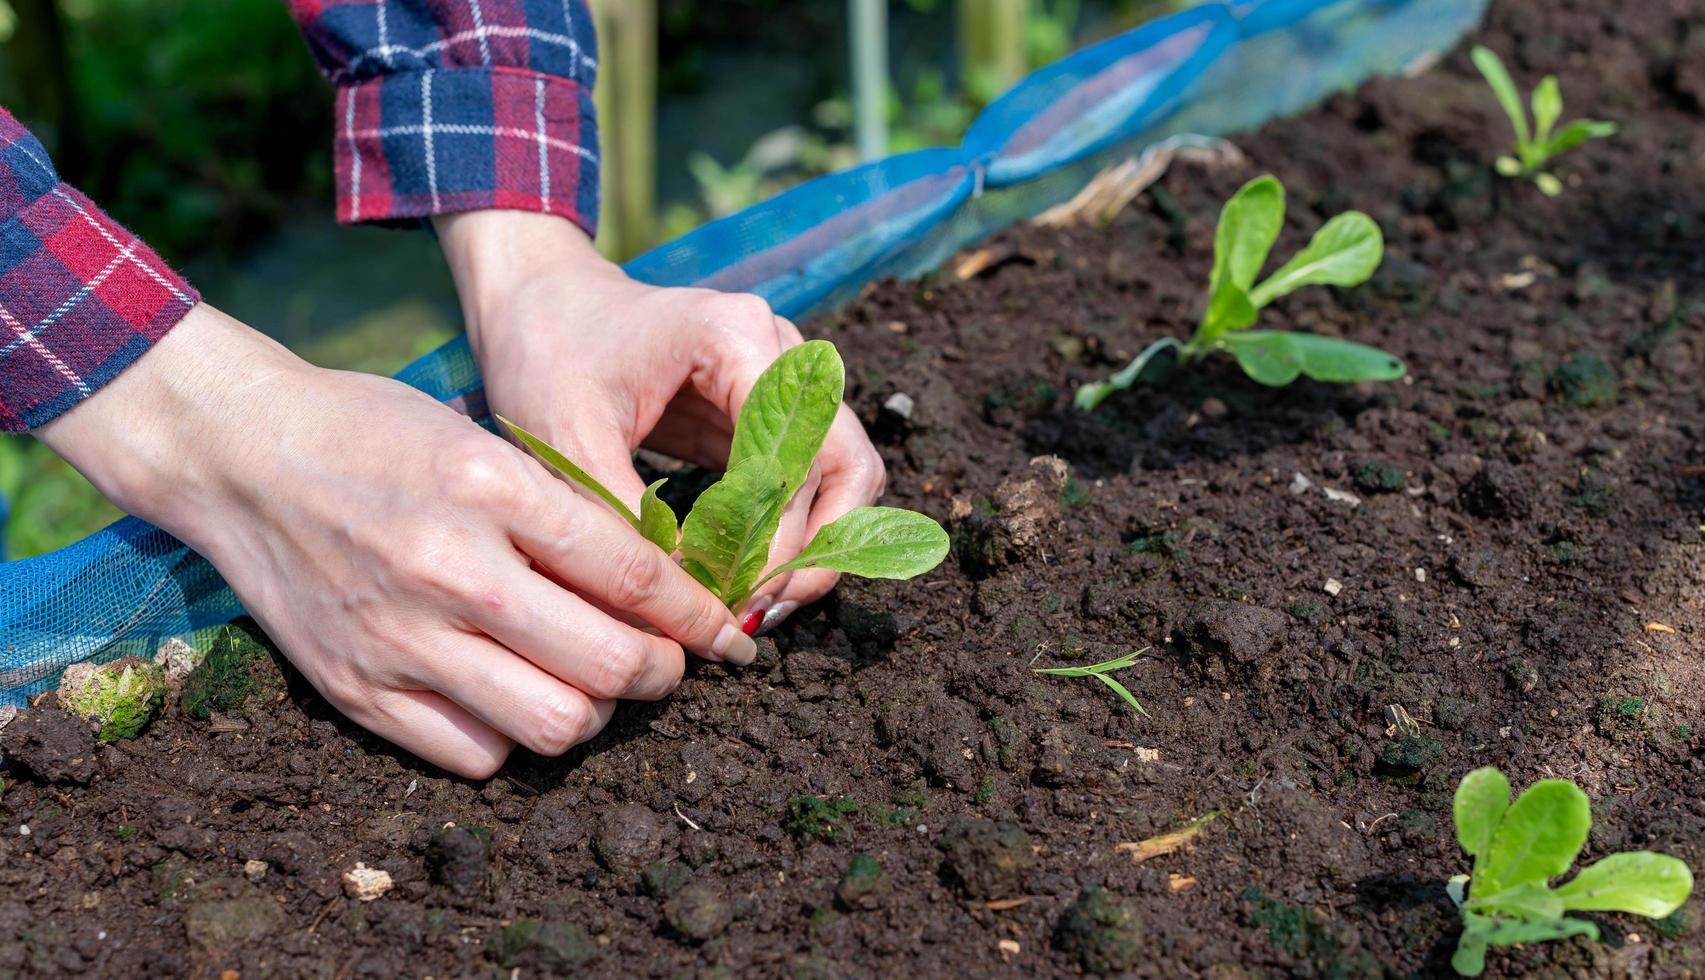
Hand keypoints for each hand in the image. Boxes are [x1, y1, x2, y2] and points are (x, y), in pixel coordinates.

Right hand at [38, 304, 756, 777]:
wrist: (238, 455)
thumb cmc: (374, 434)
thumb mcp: (482, 441)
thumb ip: (565, 513)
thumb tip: (658, 591)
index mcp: (490, 488)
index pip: (634, 572)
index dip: (699, 615)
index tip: (726, 633)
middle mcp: (448, 567)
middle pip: (608, 664)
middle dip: (661, 672)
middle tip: (663, 662)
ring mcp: (399, 636)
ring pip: (556, 723)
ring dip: (595, 711)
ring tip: (589, 680)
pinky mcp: (357, 690)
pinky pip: (478, 756)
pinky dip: (516, 736)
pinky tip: (513, 694)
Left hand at [435, 210, 885, 624]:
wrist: (536, 301)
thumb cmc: (546, 353)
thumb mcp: (569, 440)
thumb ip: (625, 520)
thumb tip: (678, 608)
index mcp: (738, 337)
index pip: (795, 455)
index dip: (776, 539)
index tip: (730, 598)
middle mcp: (781, 351)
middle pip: (845, 465)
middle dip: (812, 549)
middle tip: (758, 611)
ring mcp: (783, 379)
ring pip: (840, 476)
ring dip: (812, 546)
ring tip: (757, 604)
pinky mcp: (767, 412)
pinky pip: (805, 480)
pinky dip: (788, 533)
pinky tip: (744, 578)